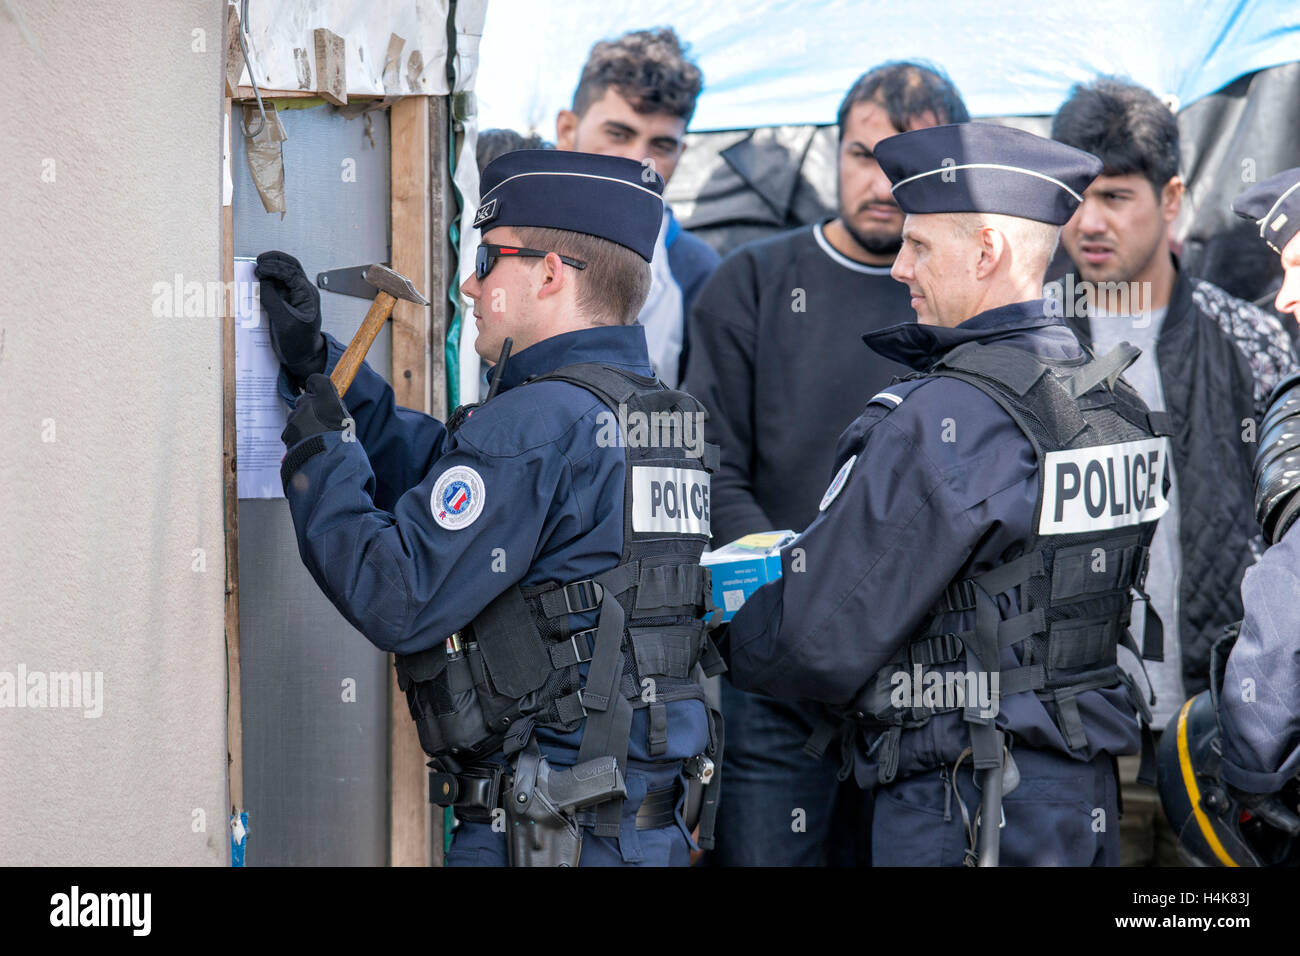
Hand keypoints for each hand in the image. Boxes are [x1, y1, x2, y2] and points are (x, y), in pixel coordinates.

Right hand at [256, 250, 325, 384]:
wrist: (302, 357)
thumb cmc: (299, 343)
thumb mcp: (284, 322)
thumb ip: (272, 301)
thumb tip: (261, 282)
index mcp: (307, 295)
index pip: (291, 273)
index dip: (275, 267)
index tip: (260, 268)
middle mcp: (301, 292)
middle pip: (290, 266)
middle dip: (274, 260)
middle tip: (258, 261)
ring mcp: (293, 295)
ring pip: (283, 273)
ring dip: (270, 268)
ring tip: (256, 269)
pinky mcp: (284, 301)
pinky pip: (275, 285)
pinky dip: (265, 281)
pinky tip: (255, 282)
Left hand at [282, 373, 348, 448]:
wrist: (327, 461)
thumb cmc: (341, 441)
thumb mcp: (346, 420)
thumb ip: (334, 408)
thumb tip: (328, 405)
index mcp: (325, 399)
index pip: (316, 380)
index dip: (316, 386)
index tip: (318, 393)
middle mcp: (308, 404)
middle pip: (303, 399)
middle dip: (308, 408)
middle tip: (318, 422)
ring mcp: (295, 418)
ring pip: (296, 416)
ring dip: (302, 424)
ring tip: (314, 437)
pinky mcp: (287, 432)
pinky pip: (291, 431)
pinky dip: (296, 436)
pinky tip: (307, 444)